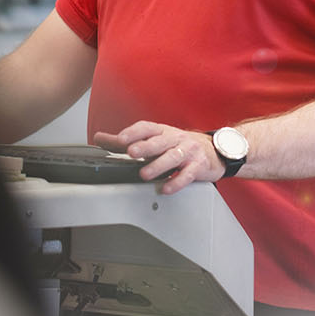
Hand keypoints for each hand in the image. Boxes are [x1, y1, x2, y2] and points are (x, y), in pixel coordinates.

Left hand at [92, 122, 220, 194]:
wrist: (214, 151)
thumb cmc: (180, 145)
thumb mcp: (156, 139)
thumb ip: (128, 140)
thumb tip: (100, 138)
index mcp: (162, 131)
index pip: (147, 128)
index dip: (133, 132)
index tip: (120, 138)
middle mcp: (175, 139)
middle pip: (159, 141)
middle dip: (145, 146)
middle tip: (131, 152)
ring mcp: (188, 152)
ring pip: (172, 157)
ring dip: (158, 166)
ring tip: (144, 174)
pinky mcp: (198, 166)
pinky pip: (187, 174)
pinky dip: (176, 182)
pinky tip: (166, 188)